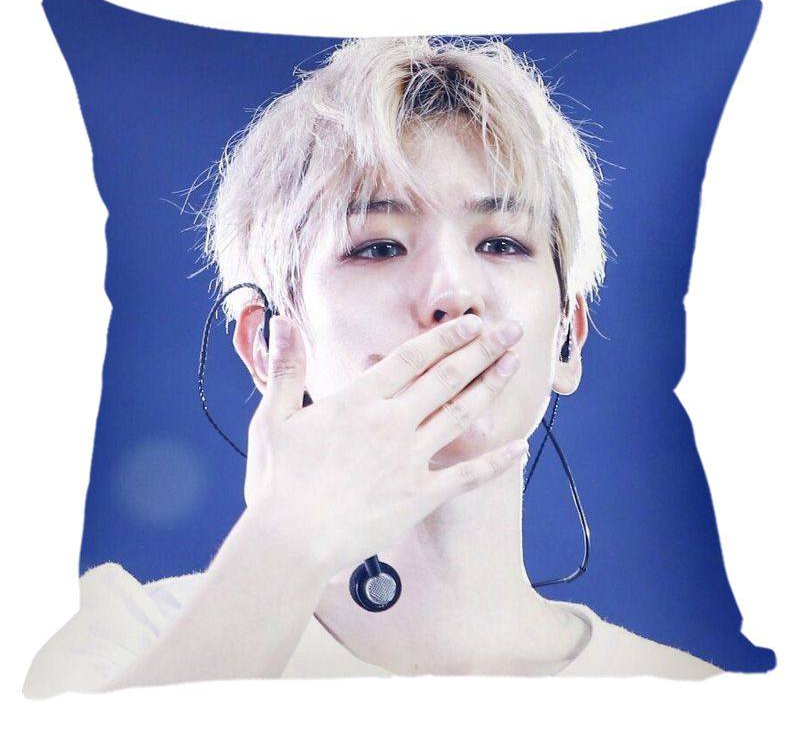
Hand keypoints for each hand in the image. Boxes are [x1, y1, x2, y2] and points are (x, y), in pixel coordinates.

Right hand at [244, 314, 525, 574]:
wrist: (290, 542)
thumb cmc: (277, 481)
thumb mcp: (274, 418)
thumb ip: (285, 368)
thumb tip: (280, 323)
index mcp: (358, 401)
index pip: (411, 358)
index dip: (445, 337)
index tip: (472, 322)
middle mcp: (391, 424)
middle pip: (446, 378)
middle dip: (482, 350)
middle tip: (511, 330)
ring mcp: (409, 460)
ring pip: (460, 415)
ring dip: (491, 387)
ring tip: (515, 364)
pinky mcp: (418, 497)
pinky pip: (466, 476)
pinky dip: (495, 462)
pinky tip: (520, 448)